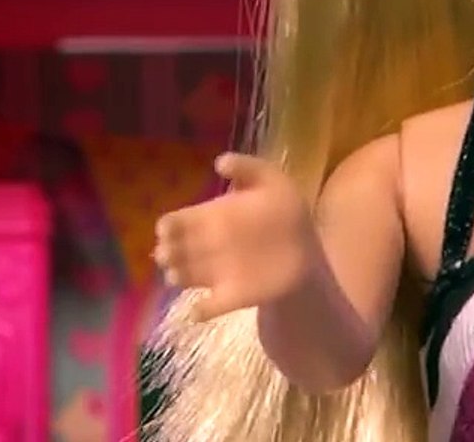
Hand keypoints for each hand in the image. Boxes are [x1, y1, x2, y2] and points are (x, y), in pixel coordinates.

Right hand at [154, 153, 322, 324]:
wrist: (307, 246)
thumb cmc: (285, 211)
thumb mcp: (271, 180)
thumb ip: (247, 168)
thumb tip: (219, 161)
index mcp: (210, 217)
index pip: (176, 222)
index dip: (167, 226)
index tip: (167, 228)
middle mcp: (207, 245)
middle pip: (174, 250)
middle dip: (166, 252)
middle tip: (167, 254)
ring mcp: (217, 272)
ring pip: (184, 276)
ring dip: (178, 278)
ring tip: (179, 275)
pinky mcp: (231, 295)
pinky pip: (209, 307)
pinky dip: (201, 310)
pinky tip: (200, 308)